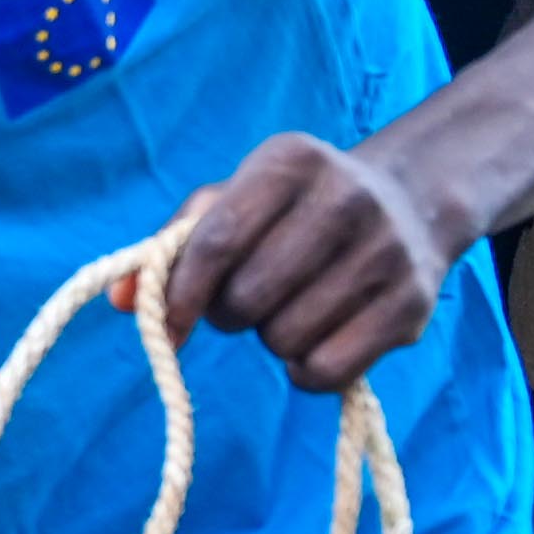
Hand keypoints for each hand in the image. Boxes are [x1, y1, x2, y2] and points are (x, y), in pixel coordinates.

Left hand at [113, 130, 463, 390]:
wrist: (413, 203)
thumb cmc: (296, 211)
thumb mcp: (237, 201)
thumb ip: (171, 246)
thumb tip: (120, 301)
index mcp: (290, 162)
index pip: (216, 241)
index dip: (181, 294)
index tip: (169, 326)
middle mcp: (346, 198)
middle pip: (247, 299)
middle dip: (231, 313)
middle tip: (248, 302)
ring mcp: (386, 252)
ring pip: (285, 339)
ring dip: (273, 340)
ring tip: (292, 309)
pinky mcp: (411, 306)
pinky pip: (327, 370)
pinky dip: (306, 371)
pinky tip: (317, 342)